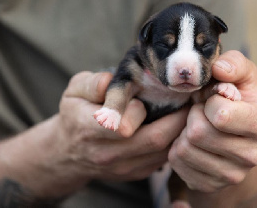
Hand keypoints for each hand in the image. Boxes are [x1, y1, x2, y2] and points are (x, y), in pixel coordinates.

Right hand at [56, 71, 187, 183]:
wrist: (68, 151)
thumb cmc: (75, 114)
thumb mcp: (74, 91)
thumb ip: (92, 83)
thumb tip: (111, 82)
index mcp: (88, 129)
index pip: (120, 126)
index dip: (138, 110)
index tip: (147, 96)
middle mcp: (106, 153)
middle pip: (153, 140)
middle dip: (176, 118)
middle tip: (188, 100)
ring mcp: (122, 167)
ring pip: (163, 152)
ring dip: (179, 131)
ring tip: (186, 112)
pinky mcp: (134, 173)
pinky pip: (163, 160)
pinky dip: (173, 142)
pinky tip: (174, 126)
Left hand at [168, 50, 256, 192]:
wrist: (231, 135)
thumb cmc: (234, 99)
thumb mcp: (240, 76)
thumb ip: (234, 64)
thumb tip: (220, 69)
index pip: (220, 115)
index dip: (208, 102)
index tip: (213, 99)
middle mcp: (251, 156)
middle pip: (198, 133)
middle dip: (193, 116)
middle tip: (201, 113)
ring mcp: (230, 175)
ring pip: (184, 149)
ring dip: (183, 132)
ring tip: (197, 126)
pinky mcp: (210, 184)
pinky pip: (177, 163)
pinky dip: (177, 148)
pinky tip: (191, 142)